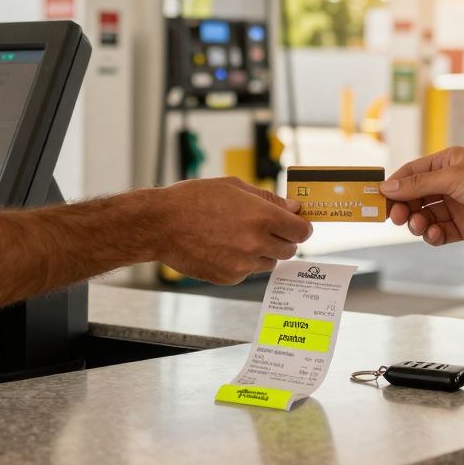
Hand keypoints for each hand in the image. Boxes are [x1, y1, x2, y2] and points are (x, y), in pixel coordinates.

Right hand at [150, 177, 312, 284]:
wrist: (161, 225)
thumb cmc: (193, 199)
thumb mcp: (234, 186)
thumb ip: (268, 199)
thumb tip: (293, 208)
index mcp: (262, 216)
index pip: (302, 231)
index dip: (301, 227)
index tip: (296, 224)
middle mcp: (256, 242)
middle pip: (290, 249)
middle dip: (283, 239)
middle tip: (267, 229)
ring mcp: (243, 264)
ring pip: (270, 262)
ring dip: (263, 252)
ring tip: (238, 237)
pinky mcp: (229, 278)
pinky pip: (248, 272)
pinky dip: (242, 263)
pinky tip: (223, 247)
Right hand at [380, 147, 463, 245]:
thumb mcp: (453, 178)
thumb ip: (418, 184)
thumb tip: (387, 187)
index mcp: (446, 163)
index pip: (411, 173)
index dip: (394, 186)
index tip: (378, 199)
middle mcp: (449, 183)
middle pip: (415, 196)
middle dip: (404, 208)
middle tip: (395, 218)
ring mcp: (457, 205)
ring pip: (425, 216)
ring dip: (418, 223)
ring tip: (421, 227)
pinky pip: (440, 232)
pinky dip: (433, 235)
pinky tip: (436, 235)